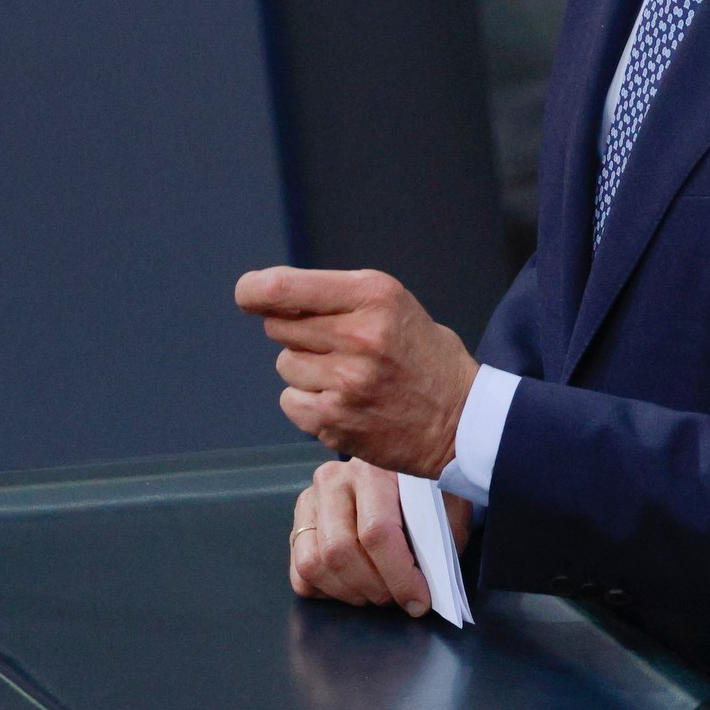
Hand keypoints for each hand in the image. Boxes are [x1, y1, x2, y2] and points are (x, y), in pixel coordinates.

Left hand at [234, 267, 474, 476]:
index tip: (248, 294)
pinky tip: (342, 402)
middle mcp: (357, 336)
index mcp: (372, 296)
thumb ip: (340, 297)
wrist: (461, 422)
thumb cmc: (425, 357)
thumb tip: (273, 297)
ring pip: (285, 365)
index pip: (283, 287)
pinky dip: (307, 402)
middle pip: (279, 326)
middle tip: (333, 344)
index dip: (254, 290)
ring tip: (346, 376)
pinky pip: (290, 401)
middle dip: (296, 332)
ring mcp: (344, 382)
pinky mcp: (335, 421)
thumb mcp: (395, 305)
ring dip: (305, 369)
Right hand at [289, 458, 473, 615]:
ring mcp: (308, 504)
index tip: (418, 601)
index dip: (398, 575)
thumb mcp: (441, 511)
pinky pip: (300, 574)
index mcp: (371, 471)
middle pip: (338, 551)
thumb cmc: (423, 498)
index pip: (376, 531)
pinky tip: (353, 586)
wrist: (398, 479)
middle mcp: (332, 482)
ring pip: (314, 564)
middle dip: (373, 588)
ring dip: (349, 592)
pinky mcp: (295, 527)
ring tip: (376, 593)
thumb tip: (433, 588)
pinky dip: (327, 591)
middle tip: (396, 599)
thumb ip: (437, 543)